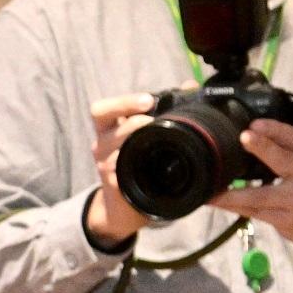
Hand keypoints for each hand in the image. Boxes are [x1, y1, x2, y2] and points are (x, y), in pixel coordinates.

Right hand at [82, 94, 156, 247]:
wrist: (126, 207)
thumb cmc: (142, 166)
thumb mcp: (149, 136)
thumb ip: (167, 111)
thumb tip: (191, 85)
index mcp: (110, 128)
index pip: (102, 109)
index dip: (122, 102)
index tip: (148, 100)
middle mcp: (103, 144)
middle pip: (103, 120)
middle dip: (130, 117)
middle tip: (152, 119)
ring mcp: (105, 164)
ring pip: (112, 147)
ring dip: (133, 140)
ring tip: (155, 140)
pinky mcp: (114, 184)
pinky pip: (121, 173)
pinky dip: (136, 169)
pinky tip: (151, 168)